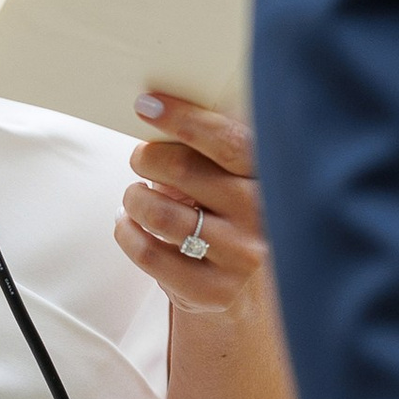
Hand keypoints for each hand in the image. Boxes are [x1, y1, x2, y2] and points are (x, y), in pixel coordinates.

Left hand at [117, 95, 269, 318]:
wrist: (251, 292)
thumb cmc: (233, 220)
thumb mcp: (236, 179)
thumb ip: (214, 148)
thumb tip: (163, 110)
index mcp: (271, 178)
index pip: (227, 141)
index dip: (184, 119)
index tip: (148, 105)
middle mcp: (262, 216)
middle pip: (184, 170)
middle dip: (147, 157)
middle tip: (141, 158)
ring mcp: (241, 257)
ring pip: (160, 213)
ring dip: (134, 197)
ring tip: (135, 197)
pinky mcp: (215, 291)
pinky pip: (149, 253)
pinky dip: (127, 233)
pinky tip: (129, 225)